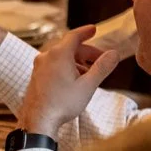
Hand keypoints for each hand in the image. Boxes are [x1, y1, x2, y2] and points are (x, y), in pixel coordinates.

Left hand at [18, 24, 120, 140]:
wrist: (38, 121)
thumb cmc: (62, 103)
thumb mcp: (88, 85)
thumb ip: (102, 67)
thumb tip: (114, 53)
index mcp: (59, 54)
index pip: (74, 36)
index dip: (85, 32)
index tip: (94, 29)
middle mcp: (46, 57)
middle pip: (69, 48)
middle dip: (87, 52)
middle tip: (101, 60)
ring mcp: (39, 67)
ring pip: (61, 58)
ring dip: (77, 62)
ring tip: (90, 74)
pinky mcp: (36, 77)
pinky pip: (53, 66)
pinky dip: (66, 68)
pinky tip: (75, 81)